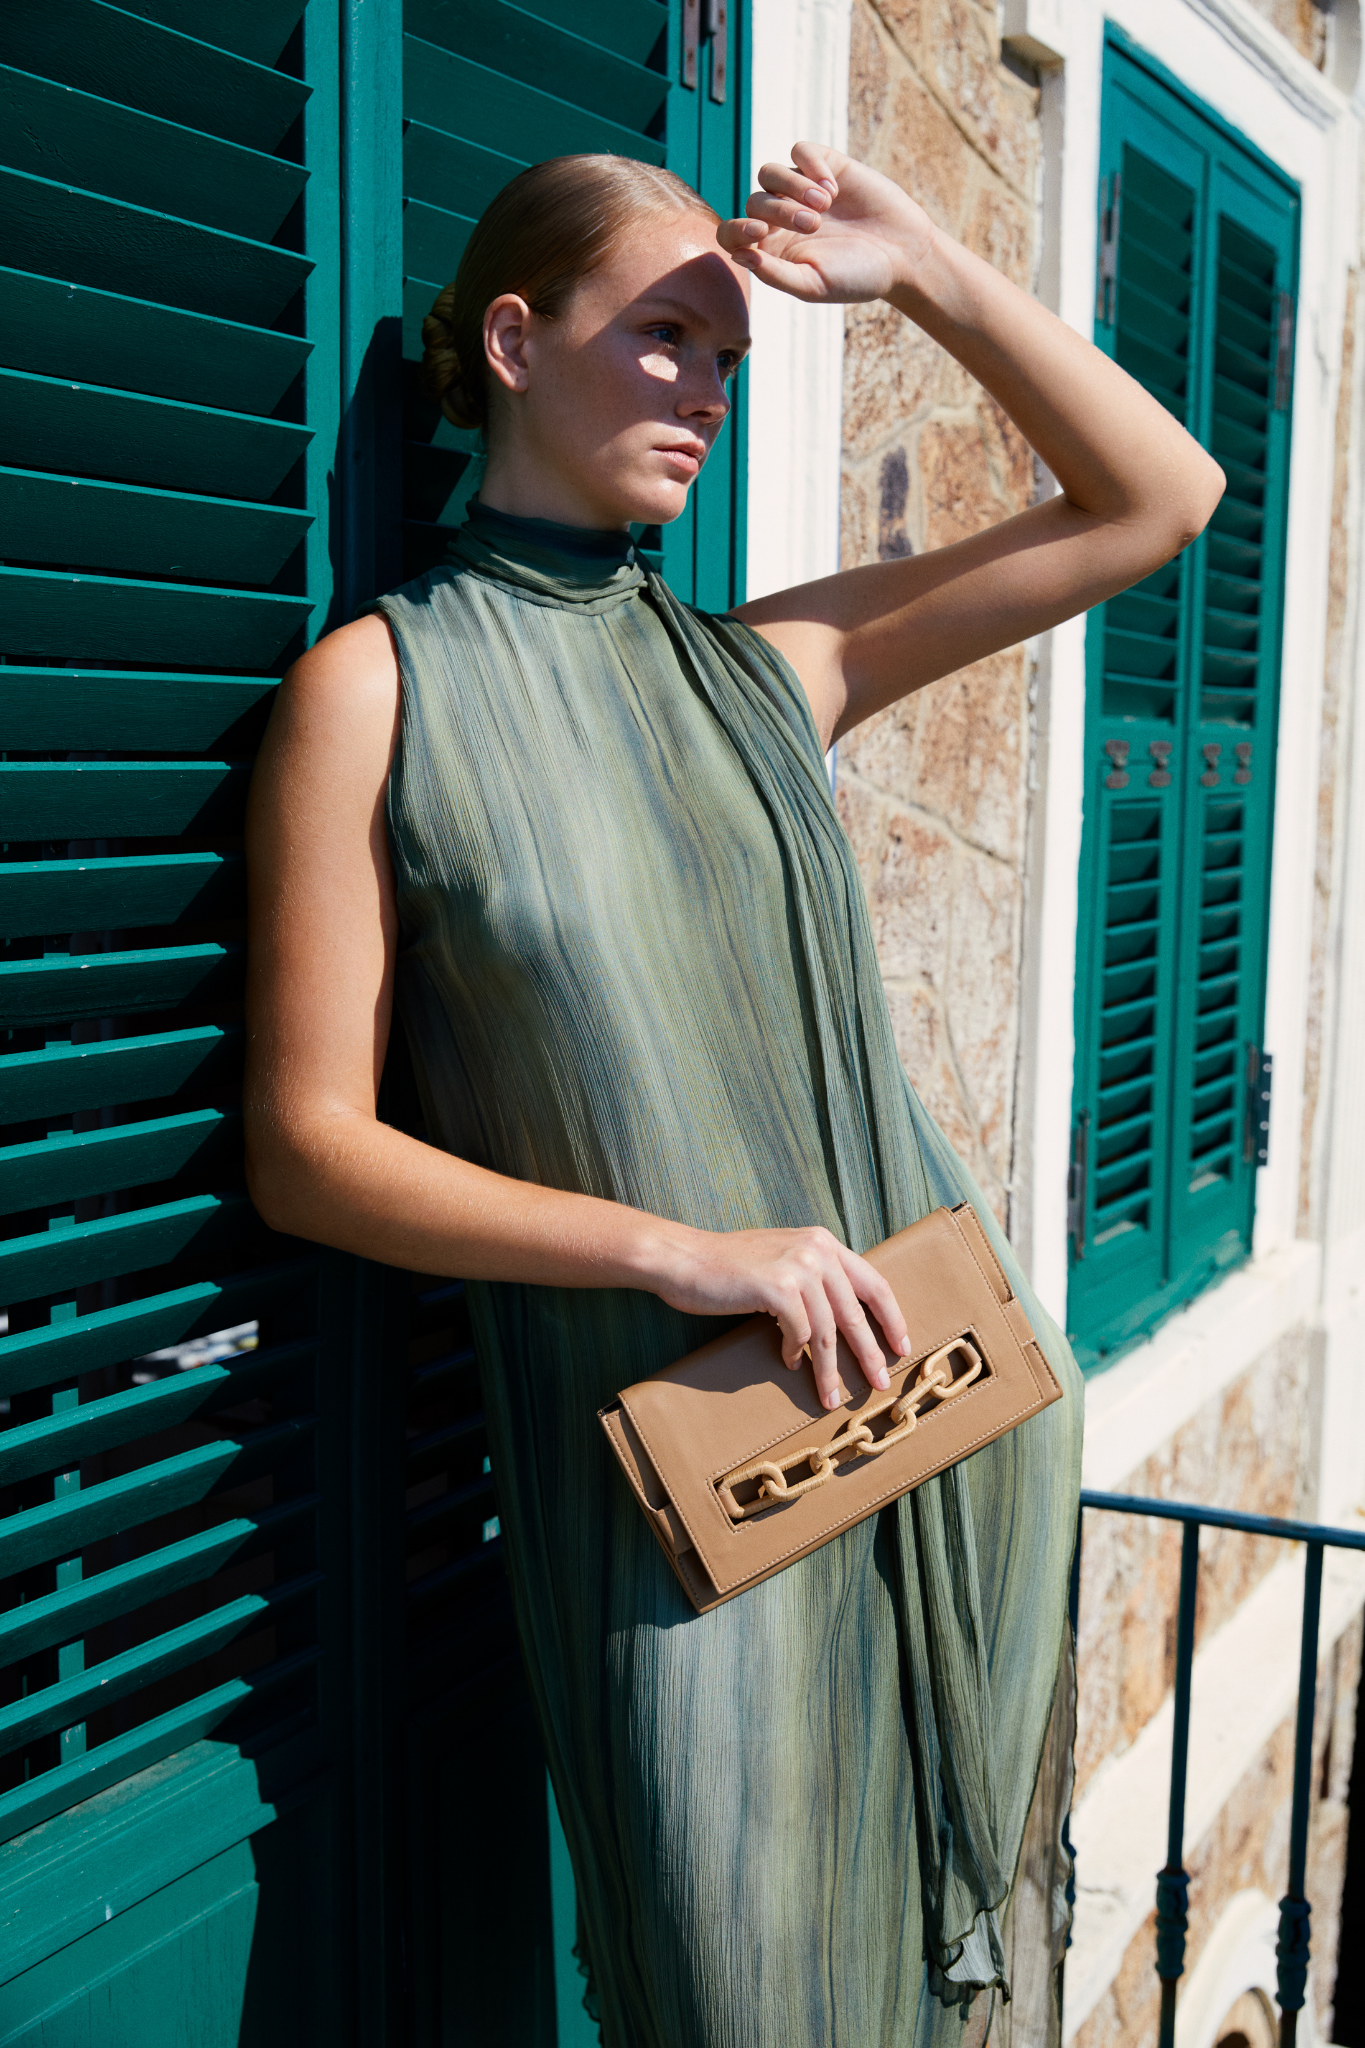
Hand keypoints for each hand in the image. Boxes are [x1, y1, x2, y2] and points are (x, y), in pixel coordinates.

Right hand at [649, 1222, 911, 1410]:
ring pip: (827, 1331)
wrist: (683, 1258)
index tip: (900, 1347)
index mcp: (823, 1242)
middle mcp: (817, 1249)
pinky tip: (788, 1362)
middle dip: (869, 1353)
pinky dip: (794, 1352)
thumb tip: (843, 1320)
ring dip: (829, 1369)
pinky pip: (798, 1333)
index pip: (873, 1283)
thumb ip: (813, 1277)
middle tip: (880, 1383)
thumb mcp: (782, 1259)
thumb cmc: (728, 1266)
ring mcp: (798, 1266)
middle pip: (856, 1312)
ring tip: (829, 1396)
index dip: (891, 1318)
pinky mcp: (777, 1287)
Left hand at [716, 141, 934, 305]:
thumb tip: (738, 255)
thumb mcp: (813, 285)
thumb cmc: (857, 277)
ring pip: (770, 173)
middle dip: (778, 211)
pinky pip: (799, 151)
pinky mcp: (825, 166)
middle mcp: (781, 218)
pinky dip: (810, 165)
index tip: (760, 235)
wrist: (903, 254)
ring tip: (823, 205)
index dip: (736, 230)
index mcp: (772, 251)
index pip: (732, 234)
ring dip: (791, 187)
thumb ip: (774, 274)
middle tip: (812, 225)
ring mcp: (802, 189)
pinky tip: (832, 189)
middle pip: (754, 201)